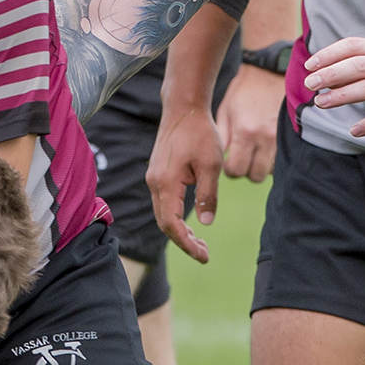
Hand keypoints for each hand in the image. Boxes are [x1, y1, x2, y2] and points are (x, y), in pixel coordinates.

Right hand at [146, 106, 222, 262]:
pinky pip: (163, 202)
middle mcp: (154, 183)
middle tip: (204, 253)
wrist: (183, 108)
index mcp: (165, 183)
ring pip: (162, 214)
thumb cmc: (199, 133)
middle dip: (183, 241)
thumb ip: (207, 196)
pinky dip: (175, 217)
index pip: (171, 225)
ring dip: (179, 230)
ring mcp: (153, 178)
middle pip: (164, 223)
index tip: (203, 256)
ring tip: (199, 241)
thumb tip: (206, 223)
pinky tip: (190, 220)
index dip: (186, 244)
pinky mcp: (157, 173)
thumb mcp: (211, 165)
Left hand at [217, 65, 284, 180]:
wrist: (269, 74)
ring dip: (260, 166)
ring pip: (270, 172)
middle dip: (246, 171)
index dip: (229, 170)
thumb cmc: (243, 92)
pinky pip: (281, 161)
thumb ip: (223, 138)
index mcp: (244, 132)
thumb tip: (220, 160)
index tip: (228, 161)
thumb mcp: (225, 112)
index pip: (235, 170)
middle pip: (255, 176)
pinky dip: (272, 160)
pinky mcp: (290, 137)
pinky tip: (265, 148)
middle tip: (241, 158)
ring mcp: (280, 139)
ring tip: (253, 152)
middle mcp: (264, 139)